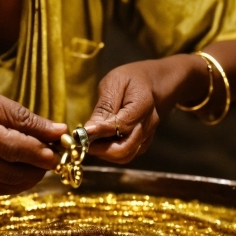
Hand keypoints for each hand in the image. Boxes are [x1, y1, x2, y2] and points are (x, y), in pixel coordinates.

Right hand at [0, 85, 66, 194]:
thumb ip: (23, 115)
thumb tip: (57, 130)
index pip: (13, 144)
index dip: (40, 148)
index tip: (61, 145)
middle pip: (13, 167)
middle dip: (41, 163)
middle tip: (57, 156)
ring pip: (11, 182)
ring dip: (35, 174)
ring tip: (44, 161)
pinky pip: (4, 189)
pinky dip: (22, 182)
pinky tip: (29, 170)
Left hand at [84, 57, 198, 163]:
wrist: (152, 83)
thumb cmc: (130, 79)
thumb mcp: (114, 83)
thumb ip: (104, 106)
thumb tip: (89, 129)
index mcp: (143, 105)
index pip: (122, 125)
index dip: (102, 131)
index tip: (83, 133)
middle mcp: (148, 124)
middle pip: (125, 147)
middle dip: (102, 149)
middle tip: (84, 142)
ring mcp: (147, 136)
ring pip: (125, 156)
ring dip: (105, 153)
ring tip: (91, 143)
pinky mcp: (142, 143)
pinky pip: (127, 155)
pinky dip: (111, 153)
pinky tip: (101, 143)